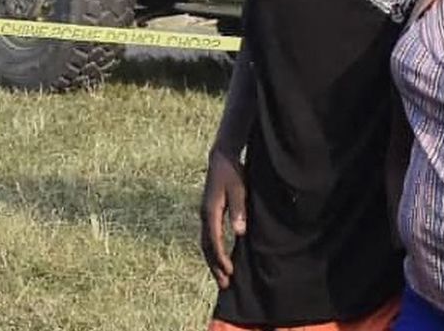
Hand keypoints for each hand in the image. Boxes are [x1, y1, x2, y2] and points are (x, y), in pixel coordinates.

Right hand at [199, 148, 246, 288]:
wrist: (221, 158)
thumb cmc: (232, 173)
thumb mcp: (239, 189)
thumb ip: (239, 210)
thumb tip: (239, 232)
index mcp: (210, 211)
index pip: (214, 241)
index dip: (221, 258)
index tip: (230, 272)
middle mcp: (204, 215)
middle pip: (206, 247)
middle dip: (214, 266)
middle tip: (225, 284)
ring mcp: (204, 215)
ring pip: (205, 244)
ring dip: (213, 262)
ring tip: (222, 278)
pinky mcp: (208, 214)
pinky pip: (208, 238)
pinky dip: (213, 252)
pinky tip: (220, 259)